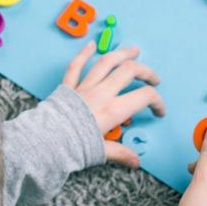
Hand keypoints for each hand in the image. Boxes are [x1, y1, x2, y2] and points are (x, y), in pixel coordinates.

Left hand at [62, 41, 165, 168]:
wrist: (47, 140)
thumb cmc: (74, 146)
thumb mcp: (101, 152)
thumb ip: (120, 153)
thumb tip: (135, 161)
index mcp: (113, 109)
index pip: (144, 97)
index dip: (157, 101)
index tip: (159, 111)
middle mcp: (101, 93)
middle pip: (128, 71)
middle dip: (145, 72)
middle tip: (153, 78)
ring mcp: (84, 86)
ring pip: (106, 62)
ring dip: (122, 54)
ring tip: (134, 50)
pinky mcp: (68, 86)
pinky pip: (76, 65)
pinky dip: (84, 53)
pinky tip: (91, 44)